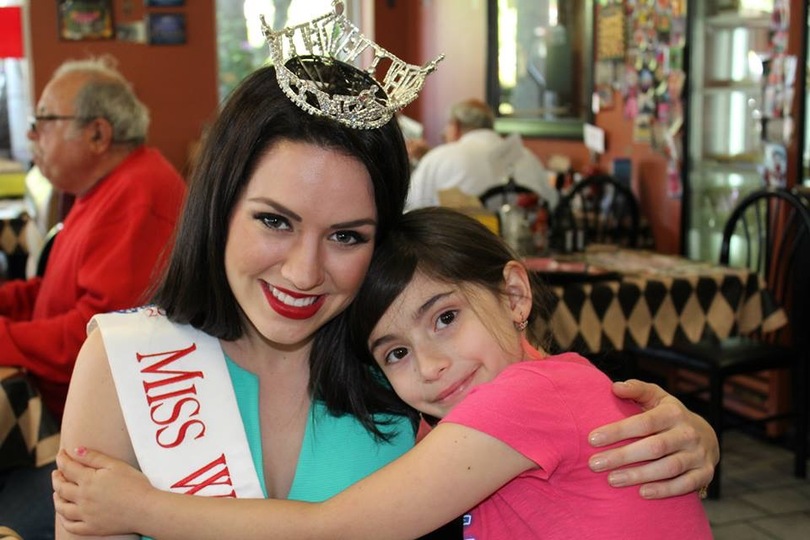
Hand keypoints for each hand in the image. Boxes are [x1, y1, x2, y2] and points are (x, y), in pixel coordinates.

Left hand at [53, 447, 149, 535]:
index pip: (68, 467)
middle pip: (61, 487)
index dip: (62, 459)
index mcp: (88, 481)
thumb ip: (94, 457)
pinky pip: (71, 526)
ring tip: (57, 492)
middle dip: (56, 477)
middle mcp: (82, 498)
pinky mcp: (92, 528)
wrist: (145, 509)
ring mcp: (85, 515)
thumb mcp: (116, 465)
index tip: (61, 453)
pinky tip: (64, 514)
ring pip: (62, 507)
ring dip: (56, 498)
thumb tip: (75, 450)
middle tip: (56, 472)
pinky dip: (64, 519)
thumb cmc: (135, 484)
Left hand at [588, 379, 718, 498]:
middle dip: (622, 456)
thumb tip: (615, 387)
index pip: (643, 422)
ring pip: (668, 468)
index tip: (592, 439)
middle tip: (594, 464)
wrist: (706, 436)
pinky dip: (664, 490)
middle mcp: (688, 433)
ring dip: (639, 475)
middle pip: (654, 447)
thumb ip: (636, 389)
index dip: (618, 431)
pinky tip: (642, 493)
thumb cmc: (669, 415)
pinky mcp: (705, 473)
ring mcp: (698, 454)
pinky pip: (685, 484)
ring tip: (612, 480)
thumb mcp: (656, 397)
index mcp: (673, 412)